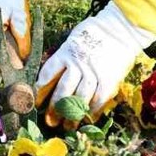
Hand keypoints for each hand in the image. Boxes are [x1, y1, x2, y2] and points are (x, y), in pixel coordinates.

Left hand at [36, 3, 155, 114]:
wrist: (119, 28)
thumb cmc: (93, 33)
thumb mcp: (72, 41)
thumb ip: (63, 58)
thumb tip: (49, 78)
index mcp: (65, 53)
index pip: (48, 74)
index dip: (41, 90)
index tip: (36, 102)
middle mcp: (77, 64)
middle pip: (63, 90)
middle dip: (55, 108)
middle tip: (50, 121)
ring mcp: (93, 72)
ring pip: (79, 98)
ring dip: (72, 115)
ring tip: (67, 126)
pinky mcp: (109, 79)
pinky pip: (98, 99)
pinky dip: (92, 110)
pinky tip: (87, 118)